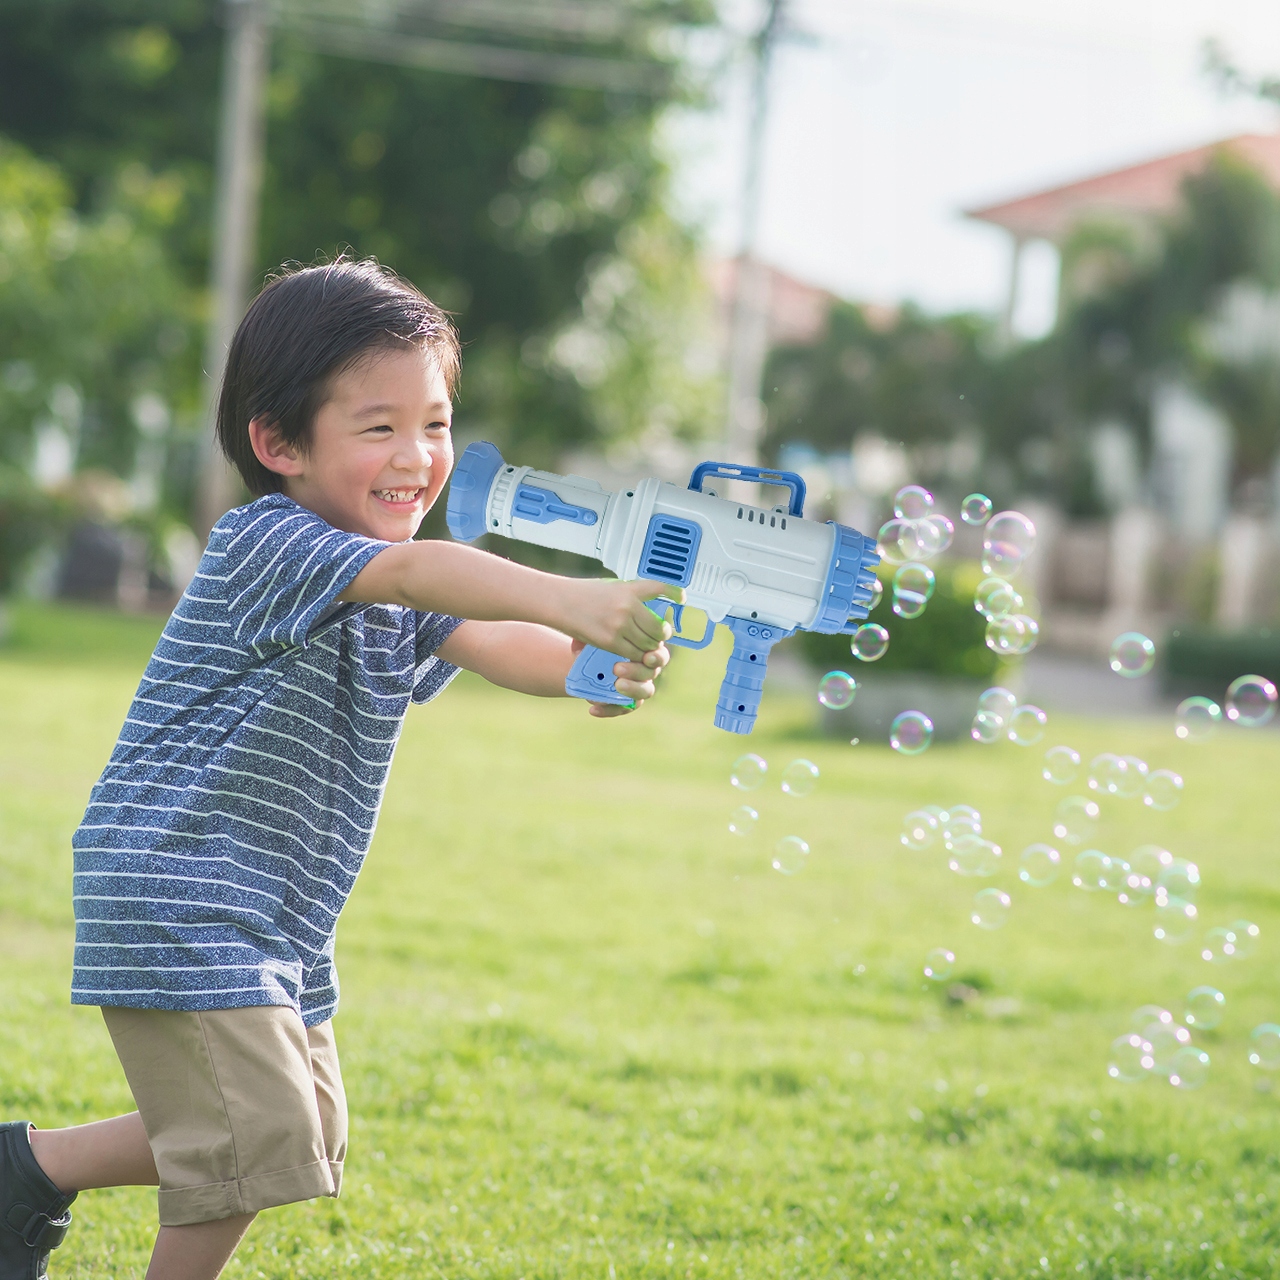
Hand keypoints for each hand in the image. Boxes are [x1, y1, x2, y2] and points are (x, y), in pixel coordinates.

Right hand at [558, 578, 680, 660]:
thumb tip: (647, 607)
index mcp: (629, 589)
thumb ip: (629, 596)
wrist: (559, 602)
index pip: (660, 588)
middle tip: (658, 635)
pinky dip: (635, 655)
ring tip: (643, 645)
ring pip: (648, 643)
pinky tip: (631, 652)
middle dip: (660, 634)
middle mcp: (628, 606)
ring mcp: (620, 625)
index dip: (674, 593)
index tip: (681, 597)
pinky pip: (633, 653)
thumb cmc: (582, 593)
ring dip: (648, 646)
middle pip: (658, 626)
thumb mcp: (610, 586)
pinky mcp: (610, 641)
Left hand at [578, 638, 672, 717]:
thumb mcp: (589, 640)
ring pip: (645, 691)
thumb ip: (591, 640)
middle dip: (637, 671)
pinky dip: (608, 710)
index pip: (659, 653)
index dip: (656, 656)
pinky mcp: (628, 703)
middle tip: (617, 669)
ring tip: (616, 686)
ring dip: (632, 689)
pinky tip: (593, 709)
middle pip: (652, 672)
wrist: (585, 665)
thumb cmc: (593, 645)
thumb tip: (583, 644)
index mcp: (644, 650)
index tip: (647, 657)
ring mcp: (639, 687)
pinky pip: (623, 709)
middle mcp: (646, 669)